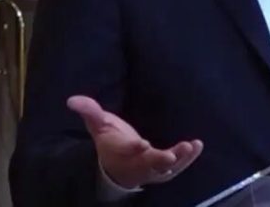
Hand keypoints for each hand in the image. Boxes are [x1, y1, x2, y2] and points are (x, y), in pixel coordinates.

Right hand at [67, 95, 203, 188]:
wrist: (115, 170)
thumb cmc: (110, 142)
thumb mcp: (98, 125)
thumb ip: (89, 111)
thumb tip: (72, 99)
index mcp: (119, 151)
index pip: (125, 151)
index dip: (133, 148)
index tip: (142, 144)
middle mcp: (135, 163)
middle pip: (147, 165)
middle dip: (159, 160)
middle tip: (171, 155)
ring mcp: (151, 170)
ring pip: (165, 169)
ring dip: (179, 160)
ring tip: (190, 146)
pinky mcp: (163, 170)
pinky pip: (177, 167)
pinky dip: (188, 159)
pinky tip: (198, 145)